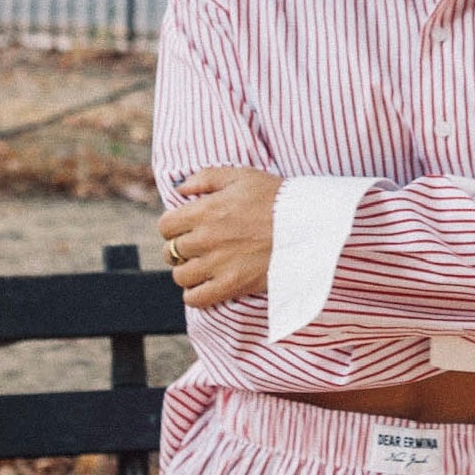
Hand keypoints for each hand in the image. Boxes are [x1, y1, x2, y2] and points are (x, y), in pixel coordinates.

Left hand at [159, 166, 282, 308]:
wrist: (309, 225)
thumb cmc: (277, 198)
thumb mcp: (242, 176)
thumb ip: (205, 177)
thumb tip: (180, 188)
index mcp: (205, 210)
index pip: (165, 225)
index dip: (174, 226)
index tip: (186, 228)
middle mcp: (206, 238)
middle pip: (171, 251)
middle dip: (181, 249)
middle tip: (198, 247)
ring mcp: (218, 264)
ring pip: (181, 276)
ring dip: (188, 272)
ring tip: (204, 266)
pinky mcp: (232, 285)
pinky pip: (197, 299)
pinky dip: (197, 295)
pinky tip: (208, 285)